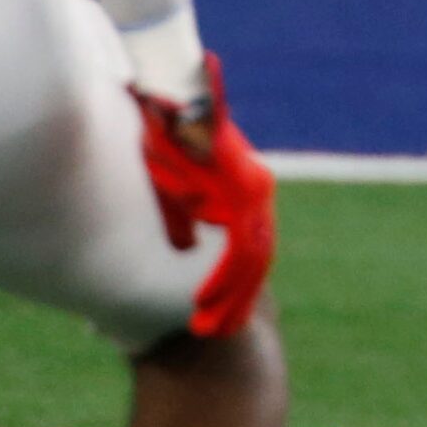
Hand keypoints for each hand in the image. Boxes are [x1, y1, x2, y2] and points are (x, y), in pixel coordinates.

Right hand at [133, 54, 275, 335]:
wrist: (171, 95)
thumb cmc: (167, 135)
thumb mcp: (173, 185)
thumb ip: (181, 215)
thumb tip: (182, 247)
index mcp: (246, 194)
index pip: (250, 252)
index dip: (235, 288)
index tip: (216, 317)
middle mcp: (258, 194)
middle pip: (255, 263)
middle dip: (236, 302)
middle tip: (212, 331)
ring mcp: (256, 193)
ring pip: (250, 261)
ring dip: (229, 296)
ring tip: (204, 325)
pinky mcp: (245, 191)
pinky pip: (239, 245)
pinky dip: (223, 276)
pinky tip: (204, 298)